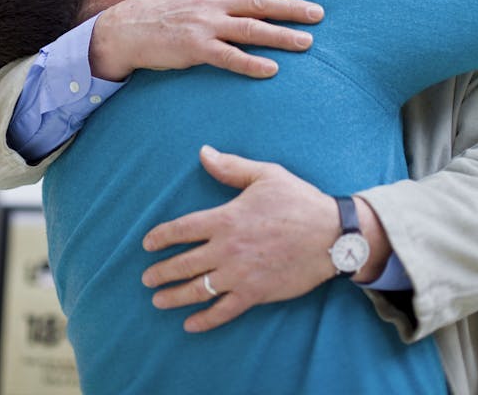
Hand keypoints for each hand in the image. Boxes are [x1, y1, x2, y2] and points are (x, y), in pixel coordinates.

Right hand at [90, 0, 323, 80]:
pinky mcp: (194, 49)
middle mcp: (212, 1)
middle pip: (260, 2)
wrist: (125, 29)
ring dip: (281, 36)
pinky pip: (228, 57)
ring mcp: (204, 24)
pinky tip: (271, 70)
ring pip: (251, 29)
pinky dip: (252, 64)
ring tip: (306, 43)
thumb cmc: (160, 11)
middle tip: (319, 14)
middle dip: (292, 7)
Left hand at [141, 145, 339, 332]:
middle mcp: (227, 249)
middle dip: (161, 272)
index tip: (147, 244)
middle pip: (184, 263)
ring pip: (198, 290)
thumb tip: (203, 152)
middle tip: (146, 279)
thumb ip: (230, 167)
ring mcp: (240, 274)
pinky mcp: (256, 293)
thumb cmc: (298, 201)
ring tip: (158, 300)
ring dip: (174, 297)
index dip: (160, 237)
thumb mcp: (265, 175)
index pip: (182, 229)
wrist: (331, 235)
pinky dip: (205, 320)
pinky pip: (224, 311)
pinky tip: (190, 324)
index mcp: (226, 218)